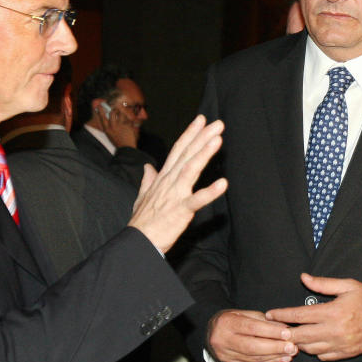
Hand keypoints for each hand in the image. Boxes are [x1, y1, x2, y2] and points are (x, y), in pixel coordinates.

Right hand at [100, 103, 140, 147]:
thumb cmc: (118, 142)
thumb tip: (108, 119)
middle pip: (113, 113)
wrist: (126, 148)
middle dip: (115, 109)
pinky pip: (129, 119)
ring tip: (125, 113)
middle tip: (117, 107)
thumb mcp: (110, 135)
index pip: (102, 117)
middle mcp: (113, 127)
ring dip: (124, 112)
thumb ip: (109, 127)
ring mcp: (121, 126)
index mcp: (107, 129)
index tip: (100, 105)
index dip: (100, 110)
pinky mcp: (128, 127)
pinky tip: (131, 120)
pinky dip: (130, 118)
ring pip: (122, 114)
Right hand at [128, 115, 226, 252]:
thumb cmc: (142, 221)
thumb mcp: (142, 196)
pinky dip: (210, 192)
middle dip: (202, 137)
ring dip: (204, 154)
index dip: (190, 134)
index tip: (201, 120)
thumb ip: (148, 180)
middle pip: (187, 154)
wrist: (137, 241)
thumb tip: (148, 167)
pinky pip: (197, 200)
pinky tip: (223, 183)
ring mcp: (175, 195)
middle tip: (217, 124)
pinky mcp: (180, 210)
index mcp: (163, 178)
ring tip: (217, 140)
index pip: (178, 150)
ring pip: (191, 169)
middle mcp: (169, 182)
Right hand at [206, 309, 296, 361]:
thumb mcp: (241, 313)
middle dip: (274, 347)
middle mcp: (223, 340)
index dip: (270, 331)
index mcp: (226, 323)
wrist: (208, 334)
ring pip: (253, 358)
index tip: (287, 333)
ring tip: (290, 353)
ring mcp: (225, 355)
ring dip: (274, 356)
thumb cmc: (229, 321)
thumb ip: (261, 319)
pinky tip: (281, 358)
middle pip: (252, 346)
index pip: (251, 328)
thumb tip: (283, 326)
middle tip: (291, 346)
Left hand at [265, 273, 361, 361]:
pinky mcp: (345, 354)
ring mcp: (339, 345)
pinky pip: (322, 356)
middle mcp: (334, 331)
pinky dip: (314, 350)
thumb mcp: (348, 285)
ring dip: (299, 341)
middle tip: (275, 328)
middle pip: (299, 336)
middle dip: (285, 332)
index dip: (282, 315)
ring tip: (293, 334)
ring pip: (309, 348)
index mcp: (333, 312)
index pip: (300, 315)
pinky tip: (312, 342)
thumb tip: (304, 278)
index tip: (270, 314)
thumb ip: (324, 284)